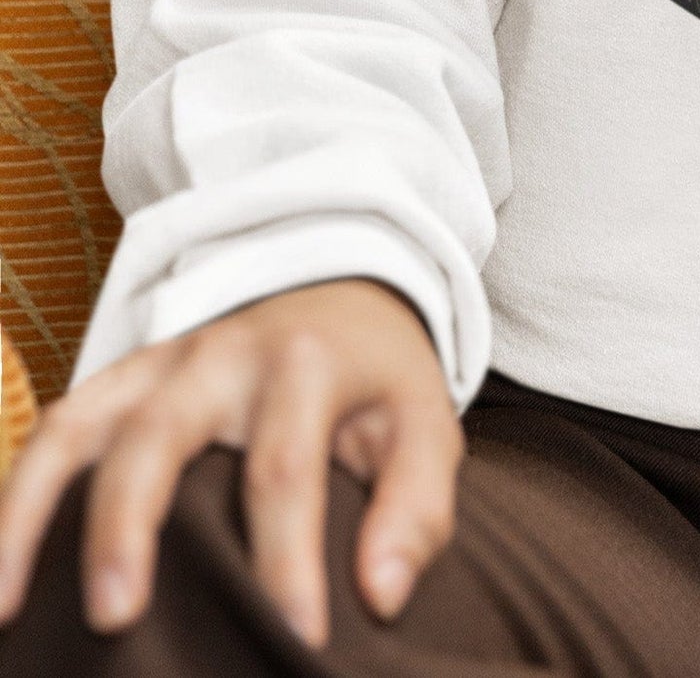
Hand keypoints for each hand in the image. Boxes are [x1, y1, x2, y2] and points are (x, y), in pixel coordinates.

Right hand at [0, 277, 461, 648]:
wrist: (343, 292)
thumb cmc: (380, 384)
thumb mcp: (425, 425)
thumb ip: (415, 507)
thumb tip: (382, 597)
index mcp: (306, 366)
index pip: (285, 469)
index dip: (287, 561)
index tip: (298, 640)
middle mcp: (222, 357)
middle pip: (160, 435)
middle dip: (130, 527)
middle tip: (117, 620)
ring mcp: (160, 364)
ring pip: (79, 429)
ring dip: (31, 515)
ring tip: (7, 612)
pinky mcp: (120, 379)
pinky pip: (53, 432)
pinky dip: (13, 498)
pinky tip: (1, 575)